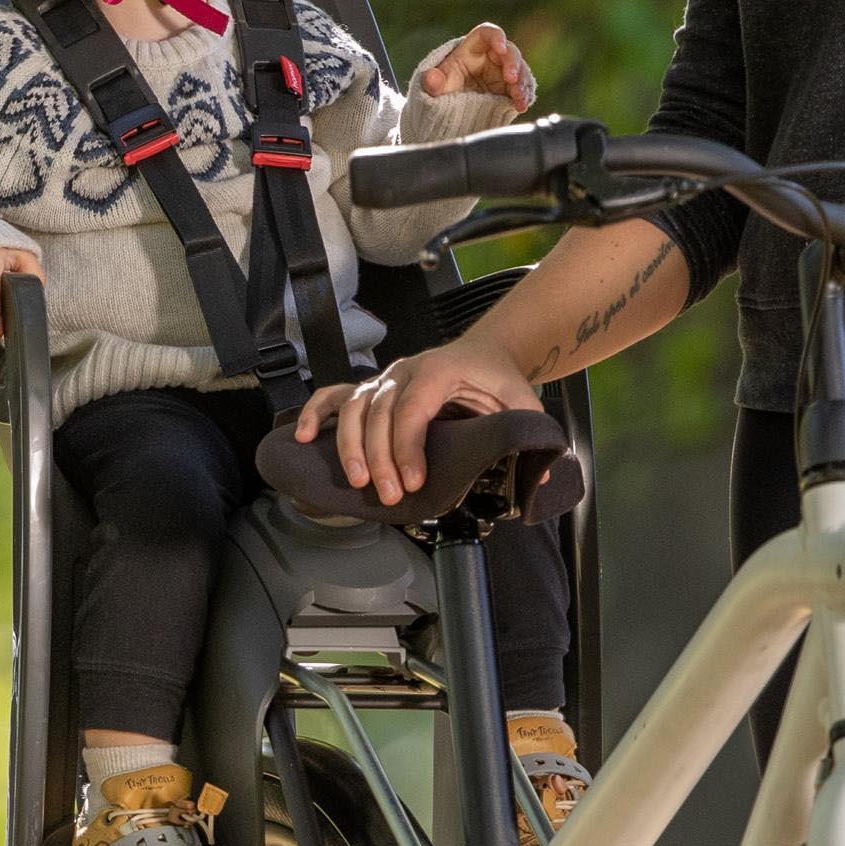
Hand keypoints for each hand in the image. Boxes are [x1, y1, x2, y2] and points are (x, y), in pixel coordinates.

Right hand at [293, 335, 532, 504]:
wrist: (486, 350)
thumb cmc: (498, 377)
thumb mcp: (524, 402)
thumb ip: (531, 435)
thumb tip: (542, 479)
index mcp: (437, 371)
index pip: (411, 411)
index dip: (407, 448)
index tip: (413, 483)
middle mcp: (404, 371)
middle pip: (378, 414)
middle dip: (379, 458)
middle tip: (389, 495)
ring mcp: (384, 378)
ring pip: (353, 406)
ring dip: (348, 445)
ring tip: (358, 481)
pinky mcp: (372, 388)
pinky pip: (335, 395)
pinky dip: (314, 412)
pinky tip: (302, 436)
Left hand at [411, 21, 536, 110]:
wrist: (449, 110)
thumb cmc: (443, 91)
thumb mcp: (435, 87)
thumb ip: (433, 82)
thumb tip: (431, 78)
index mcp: (472, 49)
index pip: (487, 33)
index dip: (497, 37)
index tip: (501, 48)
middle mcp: (491, 57)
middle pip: (509, 51)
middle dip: (513, 63)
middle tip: (511, 78)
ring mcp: (503, 73)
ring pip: (520, 70)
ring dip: (522, 82)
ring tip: (518, 96)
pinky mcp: (510, 89)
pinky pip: (522, 88)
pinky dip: (524, 95)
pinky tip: (521, 105)